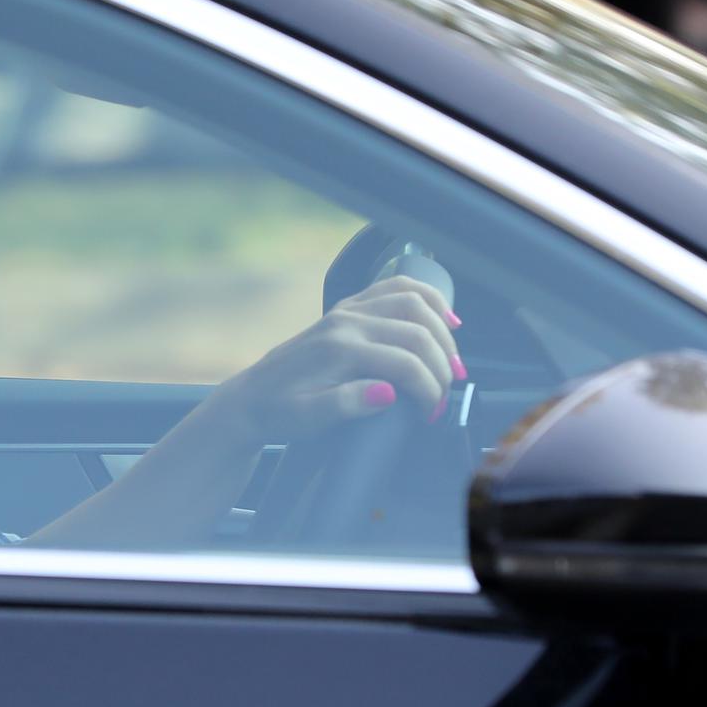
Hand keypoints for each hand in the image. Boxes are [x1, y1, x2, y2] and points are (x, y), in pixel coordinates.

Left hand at [203, 275, 464, 445]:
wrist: (251, 399)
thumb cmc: (280, 412)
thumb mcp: (308, 419)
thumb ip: (346, 405)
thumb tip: (388, 393)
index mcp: (339, 349)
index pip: (405, 362)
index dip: (429, 390)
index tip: (430, 416)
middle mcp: (346, 322)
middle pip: (417, 330)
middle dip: (442, 364)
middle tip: (444, 396)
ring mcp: (347, 310)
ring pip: (413, 301)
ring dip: (442, 331)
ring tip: (454, 365)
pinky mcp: (348, 308)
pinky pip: (396, 288)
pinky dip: (428, 299)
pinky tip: (446, 318)